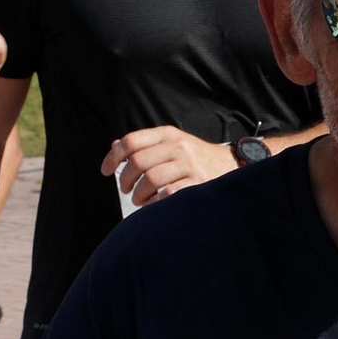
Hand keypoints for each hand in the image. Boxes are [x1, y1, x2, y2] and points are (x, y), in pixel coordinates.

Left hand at [100, 126, 234, 208]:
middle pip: (138, 162)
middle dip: (125, 180)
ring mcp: (189, 164)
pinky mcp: (198, 182)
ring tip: (139, 199)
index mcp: (168, 134)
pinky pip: (167, 194)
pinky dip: (155, 202)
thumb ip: (146, 144)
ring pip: (150, 179)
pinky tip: (155, 204)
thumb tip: (115, 146)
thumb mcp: (172, 142)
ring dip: (139, 194)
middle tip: (126, 189)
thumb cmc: (196, 157)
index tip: (105, 170)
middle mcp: (178, 146)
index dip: (113, 157)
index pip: (131, 141)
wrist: (232, 164)